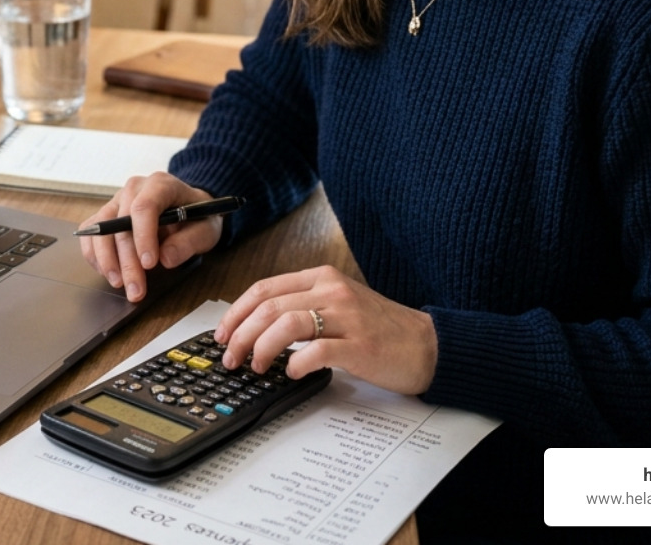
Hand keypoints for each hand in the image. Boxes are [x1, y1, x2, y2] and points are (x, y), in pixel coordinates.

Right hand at [78, 172, 221, 302]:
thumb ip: (189, 242)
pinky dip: (94, 254)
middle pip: (121, 224)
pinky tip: (108, 272)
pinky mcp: (106, 215)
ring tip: (119, 284)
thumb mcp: (206, 229)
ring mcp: (117, 201)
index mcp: (161, 185)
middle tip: (136, 289)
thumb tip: (166, 258)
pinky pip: (90, 232)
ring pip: (100, 229)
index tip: (149, 264)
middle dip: (127, 261)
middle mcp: (134, 189)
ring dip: (107, 261)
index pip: (144, 207)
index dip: (143, 236)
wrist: (188, 208)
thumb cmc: (196, 217)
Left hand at [215, 266, 437, 395]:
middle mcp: (332, 291)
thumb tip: (256, 327)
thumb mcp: (339, 304)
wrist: (428, 345)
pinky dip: (296, 363)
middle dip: (240, 334)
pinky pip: (317, 351)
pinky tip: (290, 373)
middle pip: (269, 306)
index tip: (222, 333)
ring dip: (261, 348)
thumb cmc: (380, 329)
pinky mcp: (360, 345)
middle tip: (230, 357)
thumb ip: (303, 306)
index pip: (264, 288)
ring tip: (255, 366)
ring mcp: (347, 316)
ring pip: (286, 323)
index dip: (236, 312)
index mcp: (322, 277)